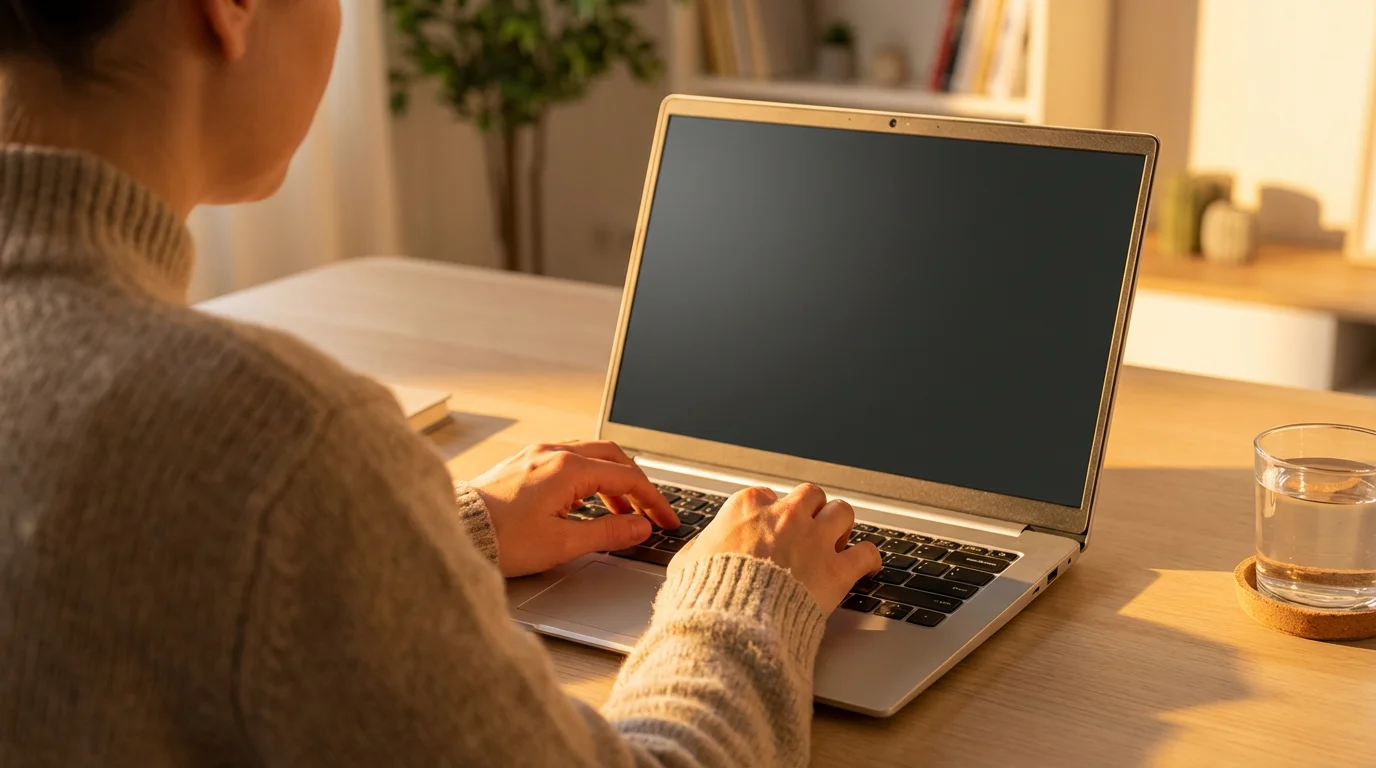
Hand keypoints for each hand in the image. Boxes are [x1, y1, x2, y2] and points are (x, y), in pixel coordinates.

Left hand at [470, 441, 679, 577]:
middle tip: (649, 512)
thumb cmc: (501, 540)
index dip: (653, 500)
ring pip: (589, 455)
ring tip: (621, 513)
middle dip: (636, 485)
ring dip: (611, 481)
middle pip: (612, 457)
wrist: (455, 533)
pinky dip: (588, 478)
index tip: (666, 520)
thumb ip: (607, 533)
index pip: (626, 478)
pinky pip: (567, 460)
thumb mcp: (562, 543)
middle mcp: (553, 453)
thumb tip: (639, 528)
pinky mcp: (523, 463)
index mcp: (568, 469)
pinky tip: (586, 502)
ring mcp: (536, 455)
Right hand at [669, 484, 881, 612]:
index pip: (768, 496)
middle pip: (810, 495)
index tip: (772, 529)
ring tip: (837, 541)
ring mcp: (814, 540)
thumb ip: (699, 550)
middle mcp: (785, 516)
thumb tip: (696, 555)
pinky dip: (869, 559)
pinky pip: (866, 553)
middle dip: (812, 511)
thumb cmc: (705, 595)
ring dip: (841, 526)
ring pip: (843, 511)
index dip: (772, 514)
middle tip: (809, 531)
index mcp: (747, 508)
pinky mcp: (836, 569)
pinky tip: (867, 566)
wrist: (731, 623)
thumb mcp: (686, 564)